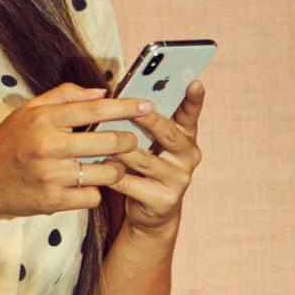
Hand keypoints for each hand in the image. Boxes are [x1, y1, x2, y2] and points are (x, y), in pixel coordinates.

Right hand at [0, 80, 153, 219]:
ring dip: (115, 169)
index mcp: (43, 119)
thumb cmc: (8, 142)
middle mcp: (48, 146)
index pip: (95, 109)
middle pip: (110, 141)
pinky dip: (94, 191)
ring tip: (108, 164)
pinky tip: (85, 185)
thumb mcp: (28, 111)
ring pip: (108, 172)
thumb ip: (65, 96)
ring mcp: (52, 176)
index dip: (126, 107)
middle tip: (128, 141)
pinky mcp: (53, 201)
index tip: (148, 105)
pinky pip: (93, 196)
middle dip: (128, 141)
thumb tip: (103, 93)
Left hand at [112, 78, 204, 235]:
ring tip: (103, 138)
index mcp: (186, 137)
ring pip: (145, 160)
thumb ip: (142, 121)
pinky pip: (131, 183)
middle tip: (137, 109)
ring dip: (122, 149)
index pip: (190, 114)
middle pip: (169, 135)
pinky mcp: (163, 200)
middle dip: (152, 121)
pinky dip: (113, 174)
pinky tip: (99, 166)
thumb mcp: (150, 143)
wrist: (151, 212)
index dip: (194, 99)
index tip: (195, 82)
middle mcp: (187, 157)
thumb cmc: (144, 167)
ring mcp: (178, 180)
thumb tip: (118, 96)